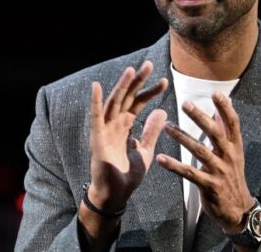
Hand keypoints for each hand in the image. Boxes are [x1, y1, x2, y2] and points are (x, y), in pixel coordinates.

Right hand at [86, 61, 168, 212]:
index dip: (150, 91)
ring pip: (114, 103)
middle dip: (137, 81)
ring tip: (131, 70)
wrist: (116, 195)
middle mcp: (114, 124)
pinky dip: (95, 102)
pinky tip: (96, 86)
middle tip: (149, 64)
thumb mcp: (146, 150)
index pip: (138, 103)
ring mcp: (105, 130)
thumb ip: (152, 131)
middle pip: (126, 97)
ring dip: (121, 86)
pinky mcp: (97, 139)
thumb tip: (161, 111)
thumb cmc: (127, 174)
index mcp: (126, 126)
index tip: (165, 81)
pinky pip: (95, 117)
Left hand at [156, 92, 254, 232]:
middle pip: (215, 133)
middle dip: (200, 118)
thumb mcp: (234, 153)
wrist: (238, 209)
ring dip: (182, 138)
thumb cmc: (232, 176)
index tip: (216, 93)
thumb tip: (220, 110)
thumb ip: (227, 132)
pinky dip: (174, 165)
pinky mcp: (208, 185)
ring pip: (199, 151)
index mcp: (235, 146)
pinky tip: (161, 158)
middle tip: (185, 104)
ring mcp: (219, 171)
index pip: (233, 123)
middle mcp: (228, 156)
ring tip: (167, 126)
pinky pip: (189, 174)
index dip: (225, 108)